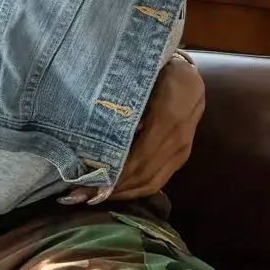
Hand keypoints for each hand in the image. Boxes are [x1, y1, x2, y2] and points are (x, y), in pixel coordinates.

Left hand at [64, 54, 204, 204]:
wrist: (190, 77)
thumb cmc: (161, 72)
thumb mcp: (142, 81)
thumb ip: (124, 106)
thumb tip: (97, 134)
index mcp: (168, 121)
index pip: (139, 159)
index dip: (114, 176)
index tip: (87, 184)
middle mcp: (179, 142)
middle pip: (144, 176)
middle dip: (111, 190)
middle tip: (78, 196)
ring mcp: (182, 152)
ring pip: (151, 183)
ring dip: (121, 194)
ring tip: (91, 197)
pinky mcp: (181, 158)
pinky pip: (158, 181)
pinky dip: (134, 190)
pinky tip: (113, 192)